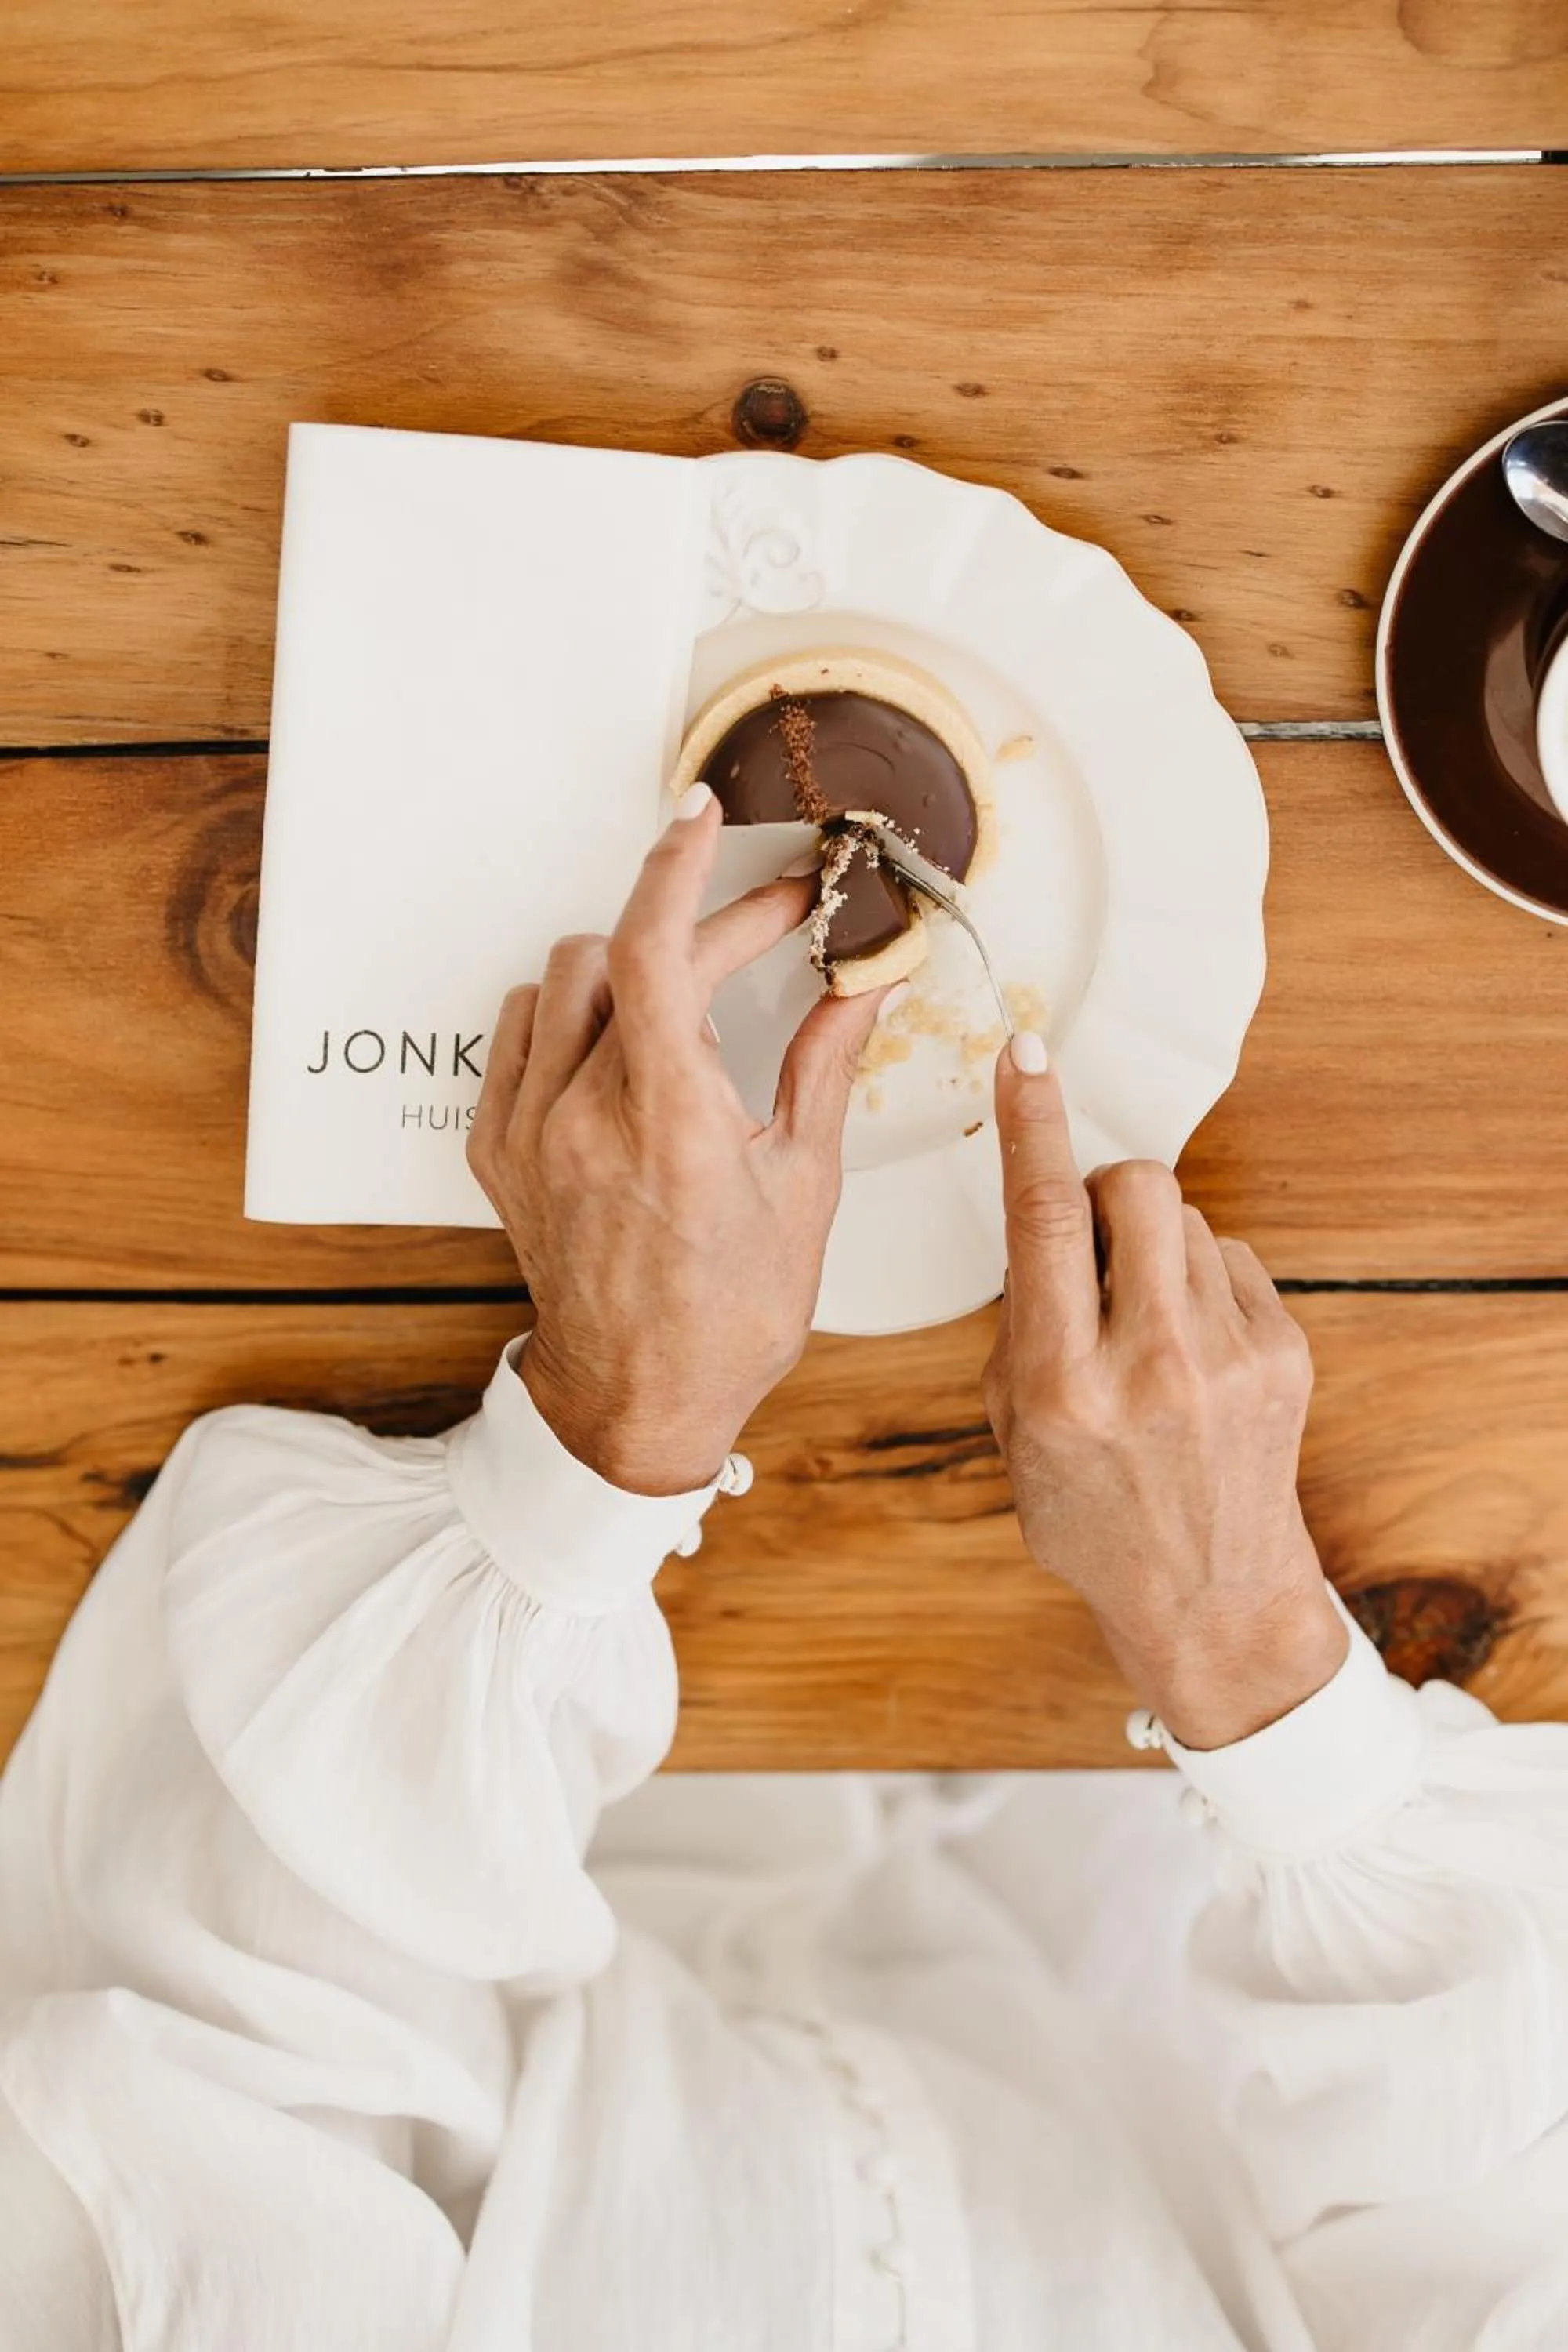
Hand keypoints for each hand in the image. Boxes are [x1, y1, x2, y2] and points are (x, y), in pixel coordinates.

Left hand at [468, 785, 891, 1495]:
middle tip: (769, 929)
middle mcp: (585, 1119)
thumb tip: (868, 982)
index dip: (679, 867)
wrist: (639, 1394)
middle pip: (623, 955)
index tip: (703, 817)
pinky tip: (622, 1049)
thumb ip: (824, 1066)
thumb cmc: (732, 1310)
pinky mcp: (495, 1149)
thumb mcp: (803, 1184)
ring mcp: (528, 1133)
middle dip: (702, 927)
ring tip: (695, 1005)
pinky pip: (521, 1033)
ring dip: (631, 970)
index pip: (655, 952)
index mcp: (672, 1126)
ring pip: (564, 982)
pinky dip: (572, 1019)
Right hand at [982, 1037, 1347, 1749]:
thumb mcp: (1016, 1431)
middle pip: (1136, 1189)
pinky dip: (1200, 1284)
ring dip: (1153, 1246)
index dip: (1033, 1127)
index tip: (1025, 1057)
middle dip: (1105, 1189)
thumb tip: (1046, 1225)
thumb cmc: (1094, 1516)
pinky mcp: (1283, 1355)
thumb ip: (1021, 1325)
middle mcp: (1150, 1363)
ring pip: (1187, 1219)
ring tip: (1143, 1322)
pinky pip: (1232, 1262)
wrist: (1211, 1596)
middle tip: (1091, 1243)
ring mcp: (1227, 1358)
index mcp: (1063, 1384)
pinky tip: (1190, 1349)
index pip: (1045, 1222)